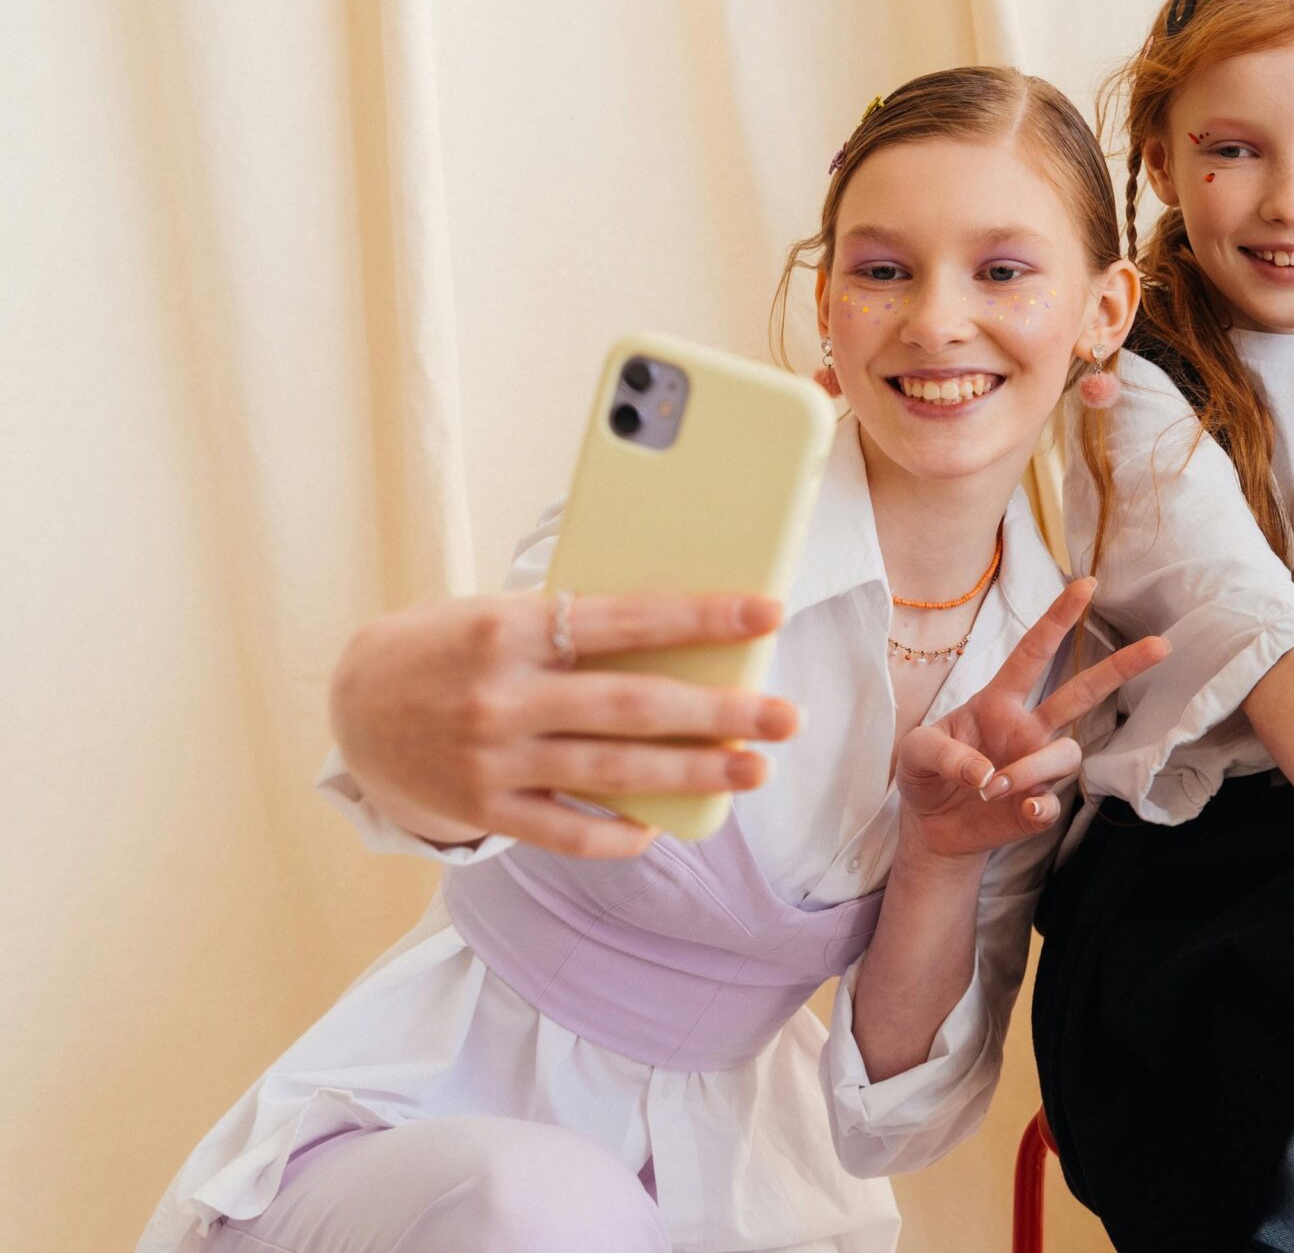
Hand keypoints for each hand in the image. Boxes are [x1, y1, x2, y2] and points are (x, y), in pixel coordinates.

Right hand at [329, 591, 796, 858]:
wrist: (352, 702)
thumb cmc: (452, 644)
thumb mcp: (504, 613)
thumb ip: (577, 625)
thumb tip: (684, 639)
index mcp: (510, 627)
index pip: (627, 619)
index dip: (702, 618)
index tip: (769, 614)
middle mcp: (501, 696)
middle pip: (633, 707)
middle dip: (719, 713)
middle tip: (786, 716)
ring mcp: (491, 760)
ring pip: (611, 772)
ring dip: (692, 773)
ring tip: (753, 769)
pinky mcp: (483, 811)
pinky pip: (565, 832)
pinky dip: (617, 835)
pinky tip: (662, 829)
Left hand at [893, 578, 1167, 861]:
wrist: (931, 829)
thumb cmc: (926, 775)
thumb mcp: (914, 754)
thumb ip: (944, 755)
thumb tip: (988, 775)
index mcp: (998, 700)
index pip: (1034, 652)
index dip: (1059, 619)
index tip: (1087, 585)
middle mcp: (1027, 728)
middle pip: (1084, 691)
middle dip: (1122, 666)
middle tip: (1161, 644)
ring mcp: (1037, 766)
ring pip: (1066, 754)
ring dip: (1031, 769)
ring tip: (993, 787)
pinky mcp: (1037, 806)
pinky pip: (1054, 802)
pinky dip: (1038, 804)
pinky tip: (1021, 808)